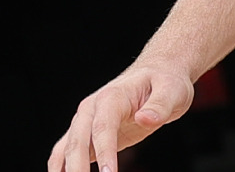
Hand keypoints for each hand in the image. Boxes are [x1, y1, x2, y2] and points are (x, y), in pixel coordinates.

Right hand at [47, 62, 193, 171]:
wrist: (157, 73)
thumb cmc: (165, 81)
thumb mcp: (171, 91)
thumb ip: (159, 106)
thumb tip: (145, 119)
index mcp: (111, 97)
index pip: (103, 128)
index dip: (104, 152)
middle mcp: (92, 108)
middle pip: (78, 141)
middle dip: (77, 168)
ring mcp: (85, 121)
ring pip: (67, 149)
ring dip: (66, 169)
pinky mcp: (87, 133)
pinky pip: (66, 152)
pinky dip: (62, 167)